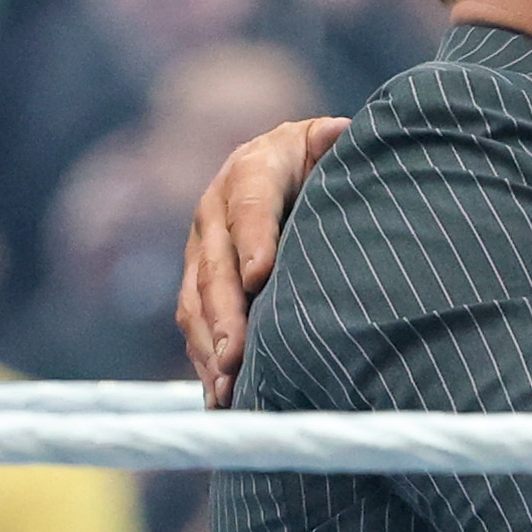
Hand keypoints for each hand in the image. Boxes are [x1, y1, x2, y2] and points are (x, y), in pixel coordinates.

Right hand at [178, 116, 346, 407]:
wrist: (288, 168)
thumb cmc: (321, 161)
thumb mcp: (328, 145)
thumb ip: (332, 145)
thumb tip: (337, 134)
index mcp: (251, 170)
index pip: (252, 205)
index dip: (254, 239)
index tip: (261, 275)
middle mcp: (215, 210)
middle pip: (215, 266)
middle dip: (226, 314)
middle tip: (237, 355)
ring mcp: (201, 250)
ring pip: (196, 301)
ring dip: (210, 345)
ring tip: (226, 383)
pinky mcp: (198, 284)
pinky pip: (194, 324)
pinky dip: (205, 362)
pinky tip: (220, 397)